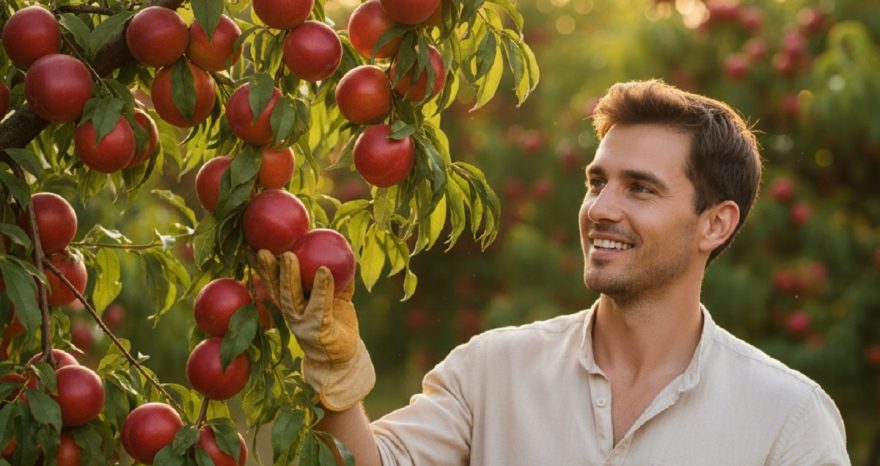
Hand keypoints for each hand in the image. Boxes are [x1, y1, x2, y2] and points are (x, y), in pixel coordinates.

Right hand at [253, 249, 374, 411]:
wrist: (342, 358)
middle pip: (276, 290)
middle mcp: (292, 313)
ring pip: (291, 298)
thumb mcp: (335, 295)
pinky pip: (320, 305)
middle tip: (264, 250)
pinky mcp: (320, 330)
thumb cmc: (336, 322)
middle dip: (268, 270)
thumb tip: (339, 244)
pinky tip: (324, 271)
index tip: (250, 246)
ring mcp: (303, 323)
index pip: (272, 283)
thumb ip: (334, 274)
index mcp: (291, 303)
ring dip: (289, 277)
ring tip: (288, 256)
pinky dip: (322, 288)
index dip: (261, 267)